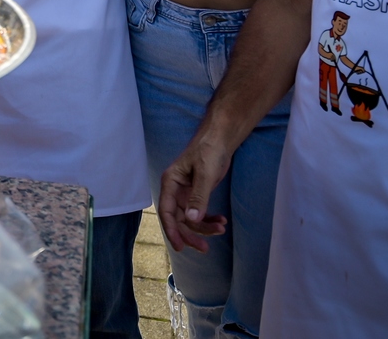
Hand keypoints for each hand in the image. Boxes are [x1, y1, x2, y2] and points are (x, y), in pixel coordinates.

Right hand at [158, 134, 231, 252]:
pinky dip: (210, 220)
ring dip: (204, 228)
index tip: (180, 247)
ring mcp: (185, 193)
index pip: (166, 212)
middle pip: (178, 219)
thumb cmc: (209, 150)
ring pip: (190, 219)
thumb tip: (191, 221)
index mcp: (170, 182)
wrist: (220, 139)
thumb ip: (198, 197)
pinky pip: (200, 213)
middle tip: (205, 248)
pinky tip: (221, 221)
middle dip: (191, 234)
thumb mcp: (205, 174)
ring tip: (221, 229)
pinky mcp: (196, 194)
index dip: (172, 231)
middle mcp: (175, 190)